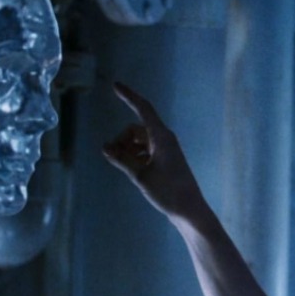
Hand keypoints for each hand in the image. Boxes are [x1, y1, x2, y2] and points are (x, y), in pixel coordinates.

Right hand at [103, 83, 206, 218]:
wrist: (189, 209)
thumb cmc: (168, 191)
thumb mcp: (141, 175)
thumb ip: (122, 160)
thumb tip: (105, 147)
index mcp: (161, 137)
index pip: (143, 108)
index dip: (129, 96)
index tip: (115, 85)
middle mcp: (164, 139)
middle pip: (135, 129)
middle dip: (121, 139)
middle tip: (112, 158)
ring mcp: (166, 150)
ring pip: (138, 141)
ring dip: (127, 150)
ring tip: (122, 167)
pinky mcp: (165, 160)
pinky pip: (144, 151)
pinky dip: (134, 156)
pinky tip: (131, 170)